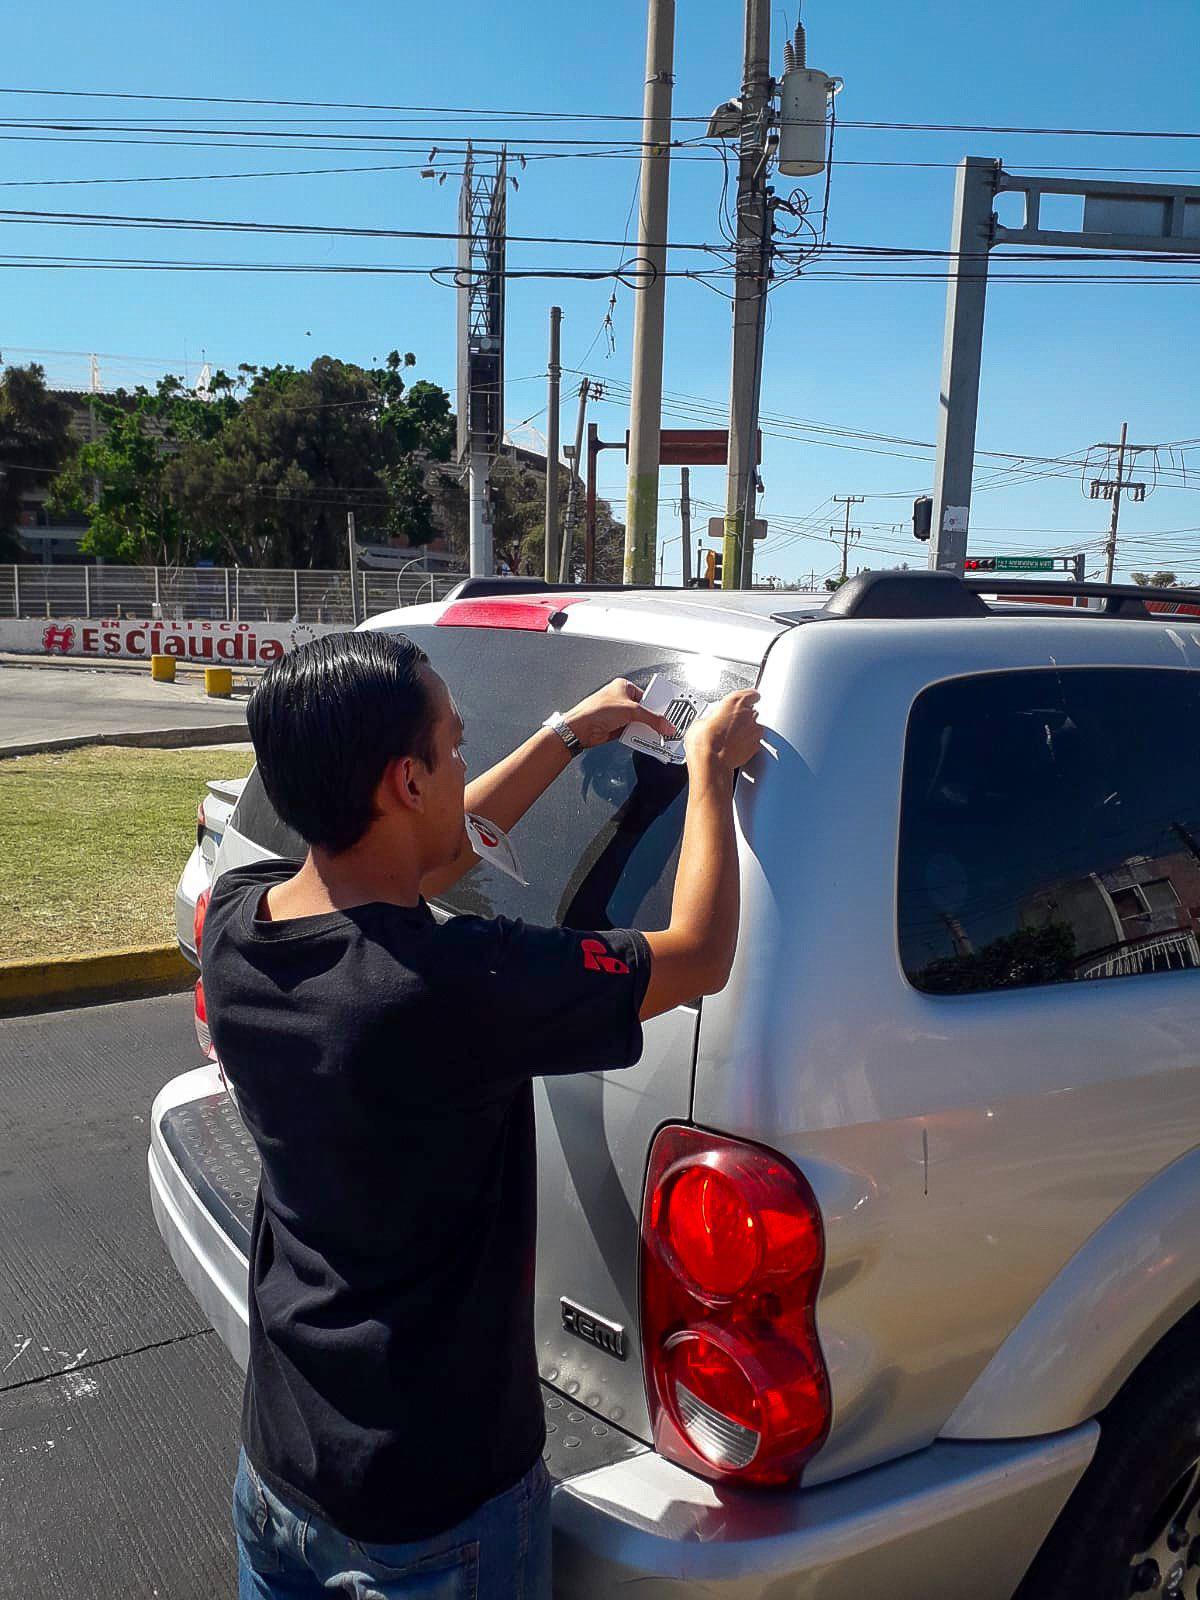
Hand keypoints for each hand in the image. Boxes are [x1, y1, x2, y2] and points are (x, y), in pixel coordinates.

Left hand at [563, 678, 678, 748]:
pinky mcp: (616, 728)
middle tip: (666, 726)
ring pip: (639, 722)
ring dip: (646, 729)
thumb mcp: (631, 711)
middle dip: (653, 719)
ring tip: (659, 734)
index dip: (658, 705)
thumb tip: (666, 725)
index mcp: (624, 687)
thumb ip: (652, 719)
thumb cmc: (597, 711)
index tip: (669, 714)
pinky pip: (632, 731)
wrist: (580, 728)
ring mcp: (618, 714)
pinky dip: (639, 735)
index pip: (647, 696)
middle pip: (644, 710)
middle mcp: (621, 699)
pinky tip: (646, 740)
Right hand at [686, 689, 761, 773]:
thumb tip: (707, 722)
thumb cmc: (704, 741)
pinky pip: (754, 742)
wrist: (710, 761)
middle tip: (729, 724)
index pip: (751, 693)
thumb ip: (711, 717)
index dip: (748, 697)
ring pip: (755, 727)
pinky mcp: (755, 747)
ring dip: (746, 731)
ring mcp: (754, 731)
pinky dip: (747, 744)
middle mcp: (748, 714)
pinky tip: (735, 748)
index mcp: (735, 701)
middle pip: (752, 711)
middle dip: (743, 717)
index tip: (745, 700)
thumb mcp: (700, 721)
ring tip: (731, 738)